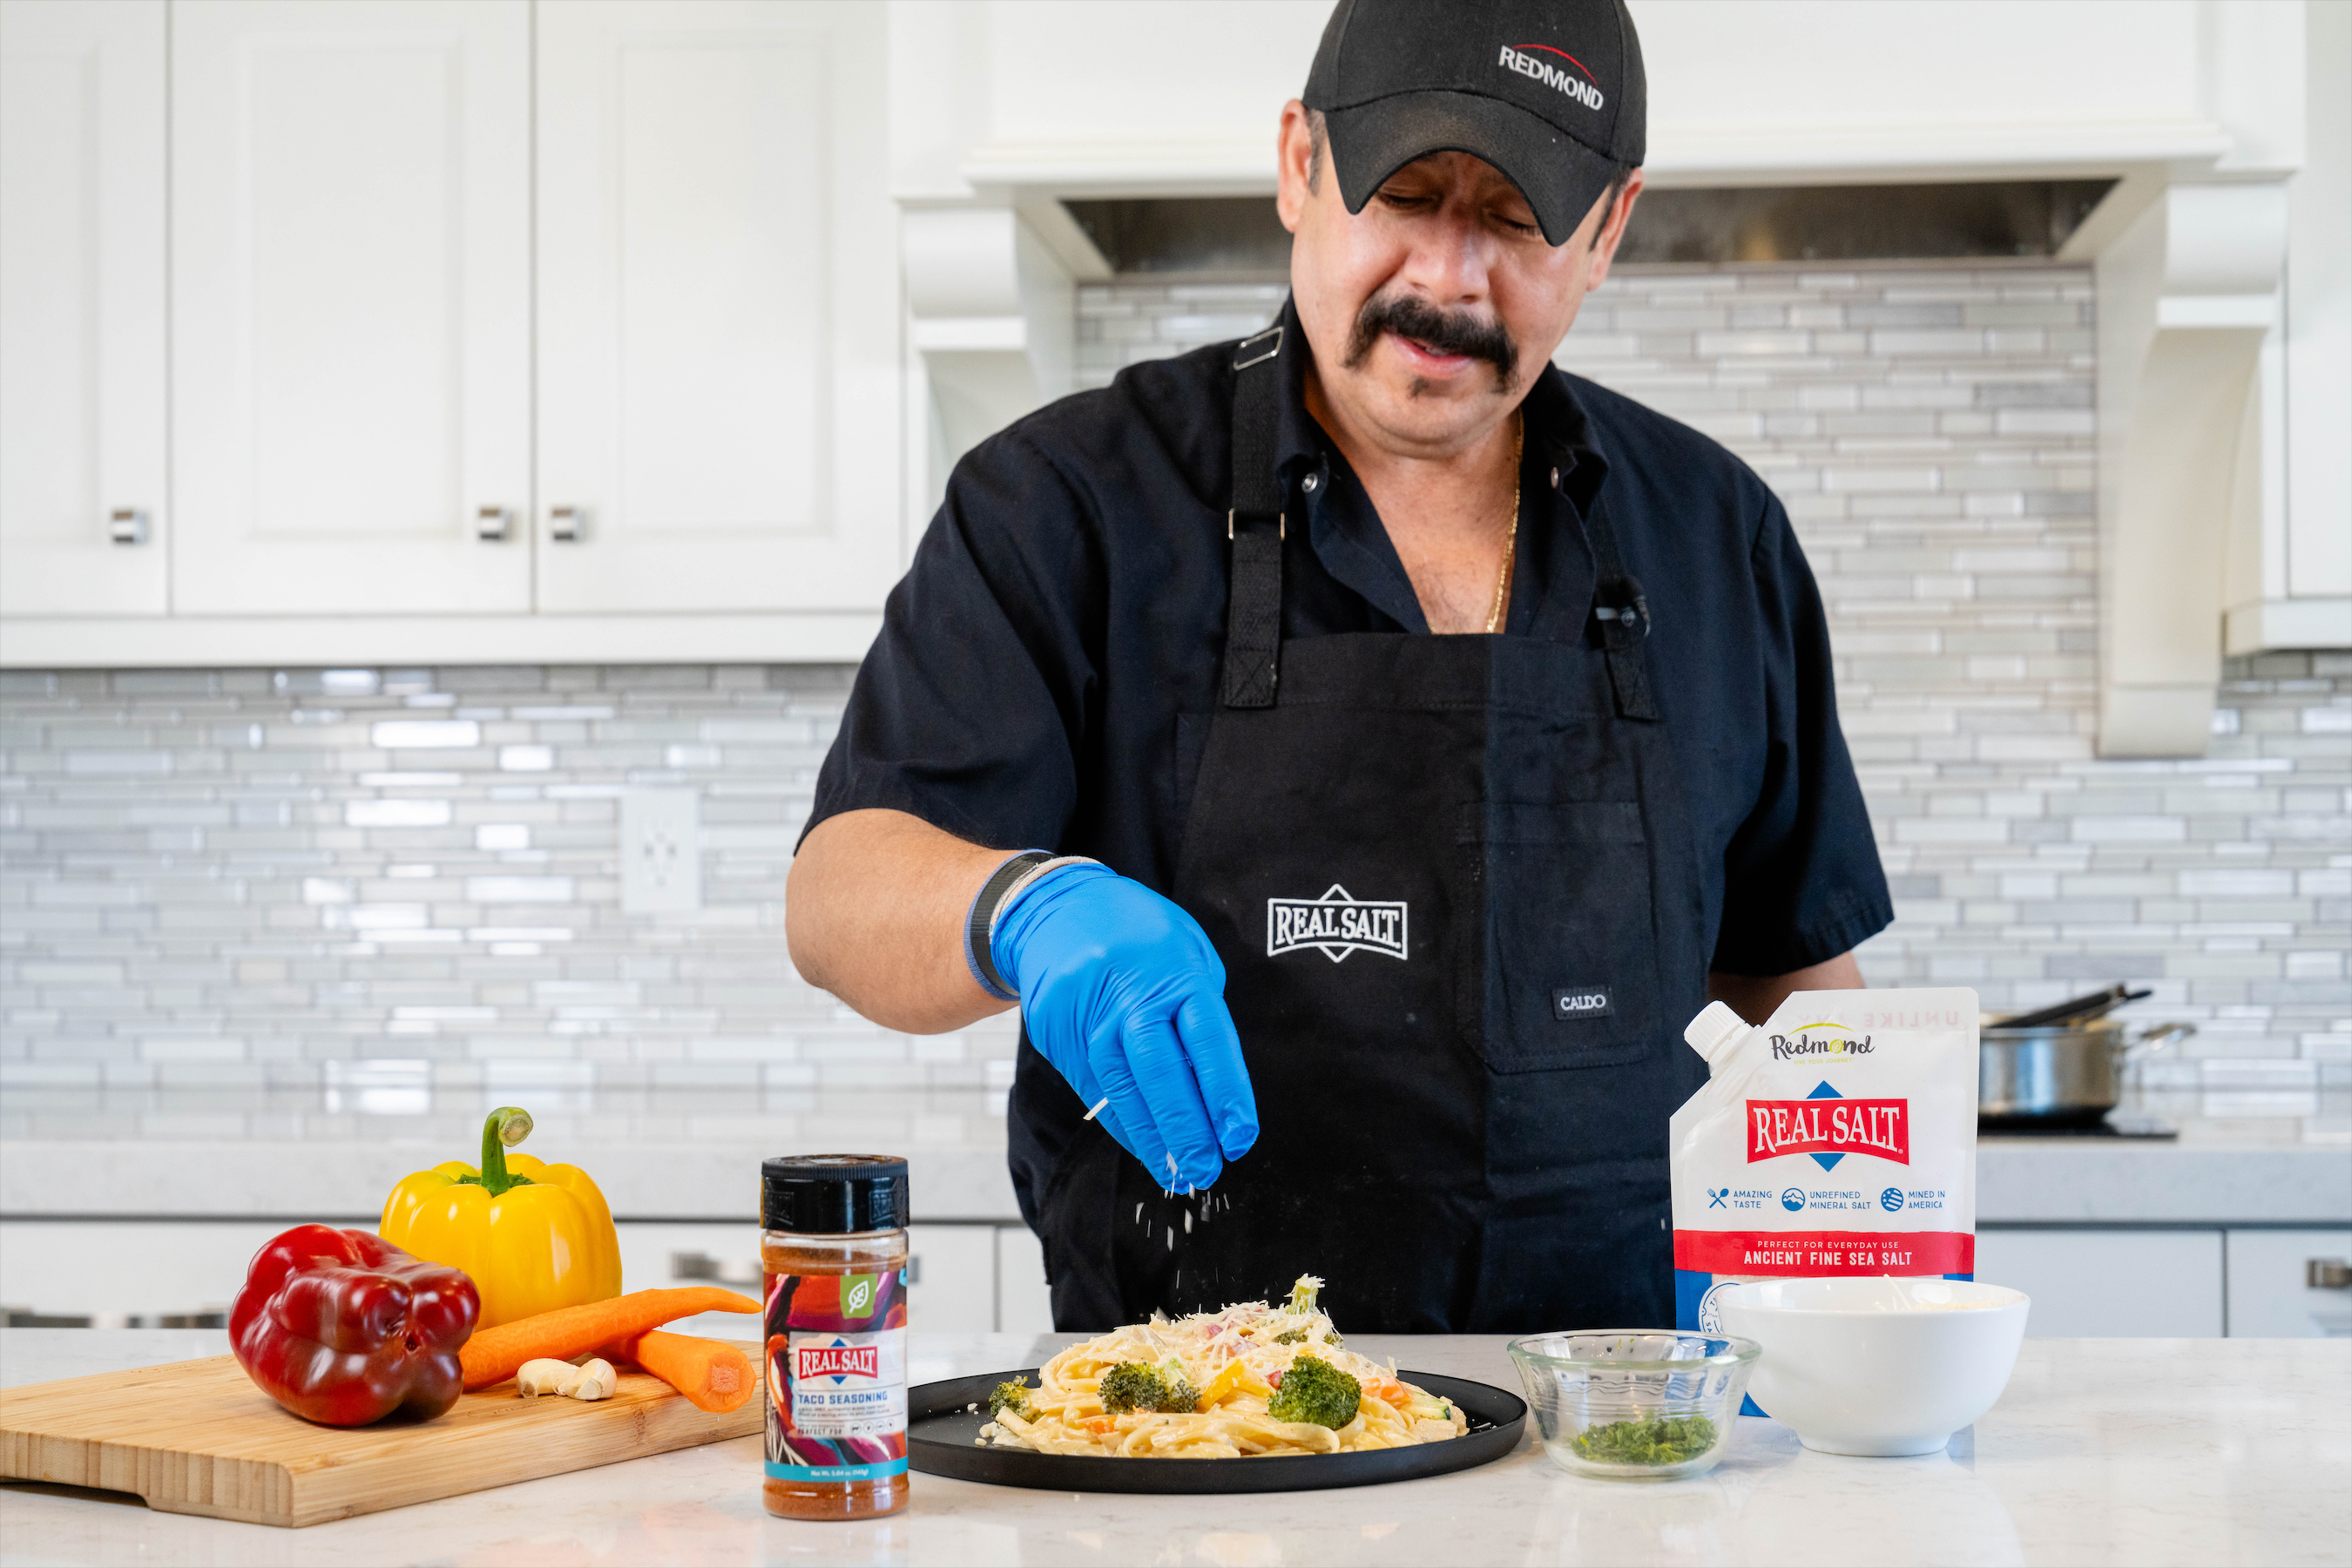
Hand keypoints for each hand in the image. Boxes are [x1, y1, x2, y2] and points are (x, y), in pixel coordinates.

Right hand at [992, 866, 1256, 1188]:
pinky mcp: (1058, 1037)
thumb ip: (1201, 1004)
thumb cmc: (1134, 931)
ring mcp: (1087, 1019)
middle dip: (1186, 1130)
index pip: (1207, 1041)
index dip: (1225, 1093)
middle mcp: (1128, 997)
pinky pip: (1095, 1091)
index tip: (1239, 1135)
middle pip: (1161, 1073)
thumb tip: (1215, 1076)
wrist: (1052, 910)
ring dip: (1153, 1139)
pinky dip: (1122, 1123)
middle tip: (1207, 1169)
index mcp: (1173, 971)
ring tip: (1178, 1172)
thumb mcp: (1185, 946)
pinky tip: (1144, 1146)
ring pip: (1123, 1090)